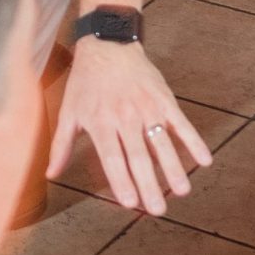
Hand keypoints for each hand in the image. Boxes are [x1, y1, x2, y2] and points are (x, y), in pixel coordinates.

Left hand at [50, 38, 210, 215]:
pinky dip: (193, 141)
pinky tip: (204, 159)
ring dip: (174, 168)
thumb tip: (51, 175)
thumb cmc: (85, 82)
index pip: (112, 157)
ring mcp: (147, 107)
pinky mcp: (164, 99)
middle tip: (158, 210)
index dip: (121, 181)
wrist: (108, 44)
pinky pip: (181, 123)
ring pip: (161, 143)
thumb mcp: (68, 111)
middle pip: (138, 156)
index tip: (130, 204)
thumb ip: (61, 145)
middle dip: (149, 185)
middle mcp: (125, 117)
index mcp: (100, 122)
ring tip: (182, 191)